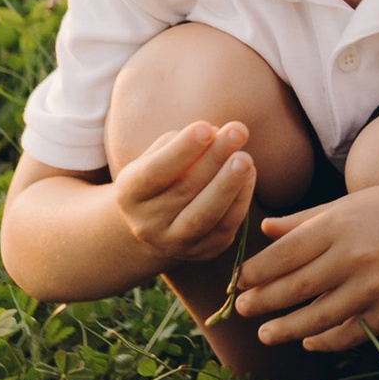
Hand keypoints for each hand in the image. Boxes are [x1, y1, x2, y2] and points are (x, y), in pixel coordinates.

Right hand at [111, 118, 258, 271]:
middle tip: (238, 131)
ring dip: (228, 185)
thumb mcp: (160, 155)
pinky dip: (240, 201)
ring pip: (204, 215)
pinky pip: (225, 227)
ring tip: (245, 158)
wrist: (159, 221)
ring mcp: (174, 243)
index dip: (181, 150)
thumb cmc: (164, 173)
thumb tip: (219, 135)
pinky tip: (249, 176)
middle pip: (183, 190)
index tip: (205, 127)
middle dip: (214, 159)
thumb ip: (184, 143)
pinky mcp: (202, 252)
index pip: (155, 172)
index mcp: (129, 194)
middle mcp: (147, 224)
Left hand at [234, 182, 378, 352]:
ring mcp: (374, 287)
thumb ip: (306, 220)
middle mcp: (354, 256)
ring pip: (318, 318)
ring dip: (287, 329)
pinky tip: (310, 341)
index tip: (239, 281)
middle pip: (295, 288)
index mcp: (339, 225)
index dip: (256, 272)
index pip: (284, 255)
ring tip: (265, 335)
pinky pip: (351, 333)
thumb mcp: (350, 205)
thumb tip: (264, 230)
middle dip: (263, 302)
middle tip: (241, 310)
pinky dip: (326, 341)